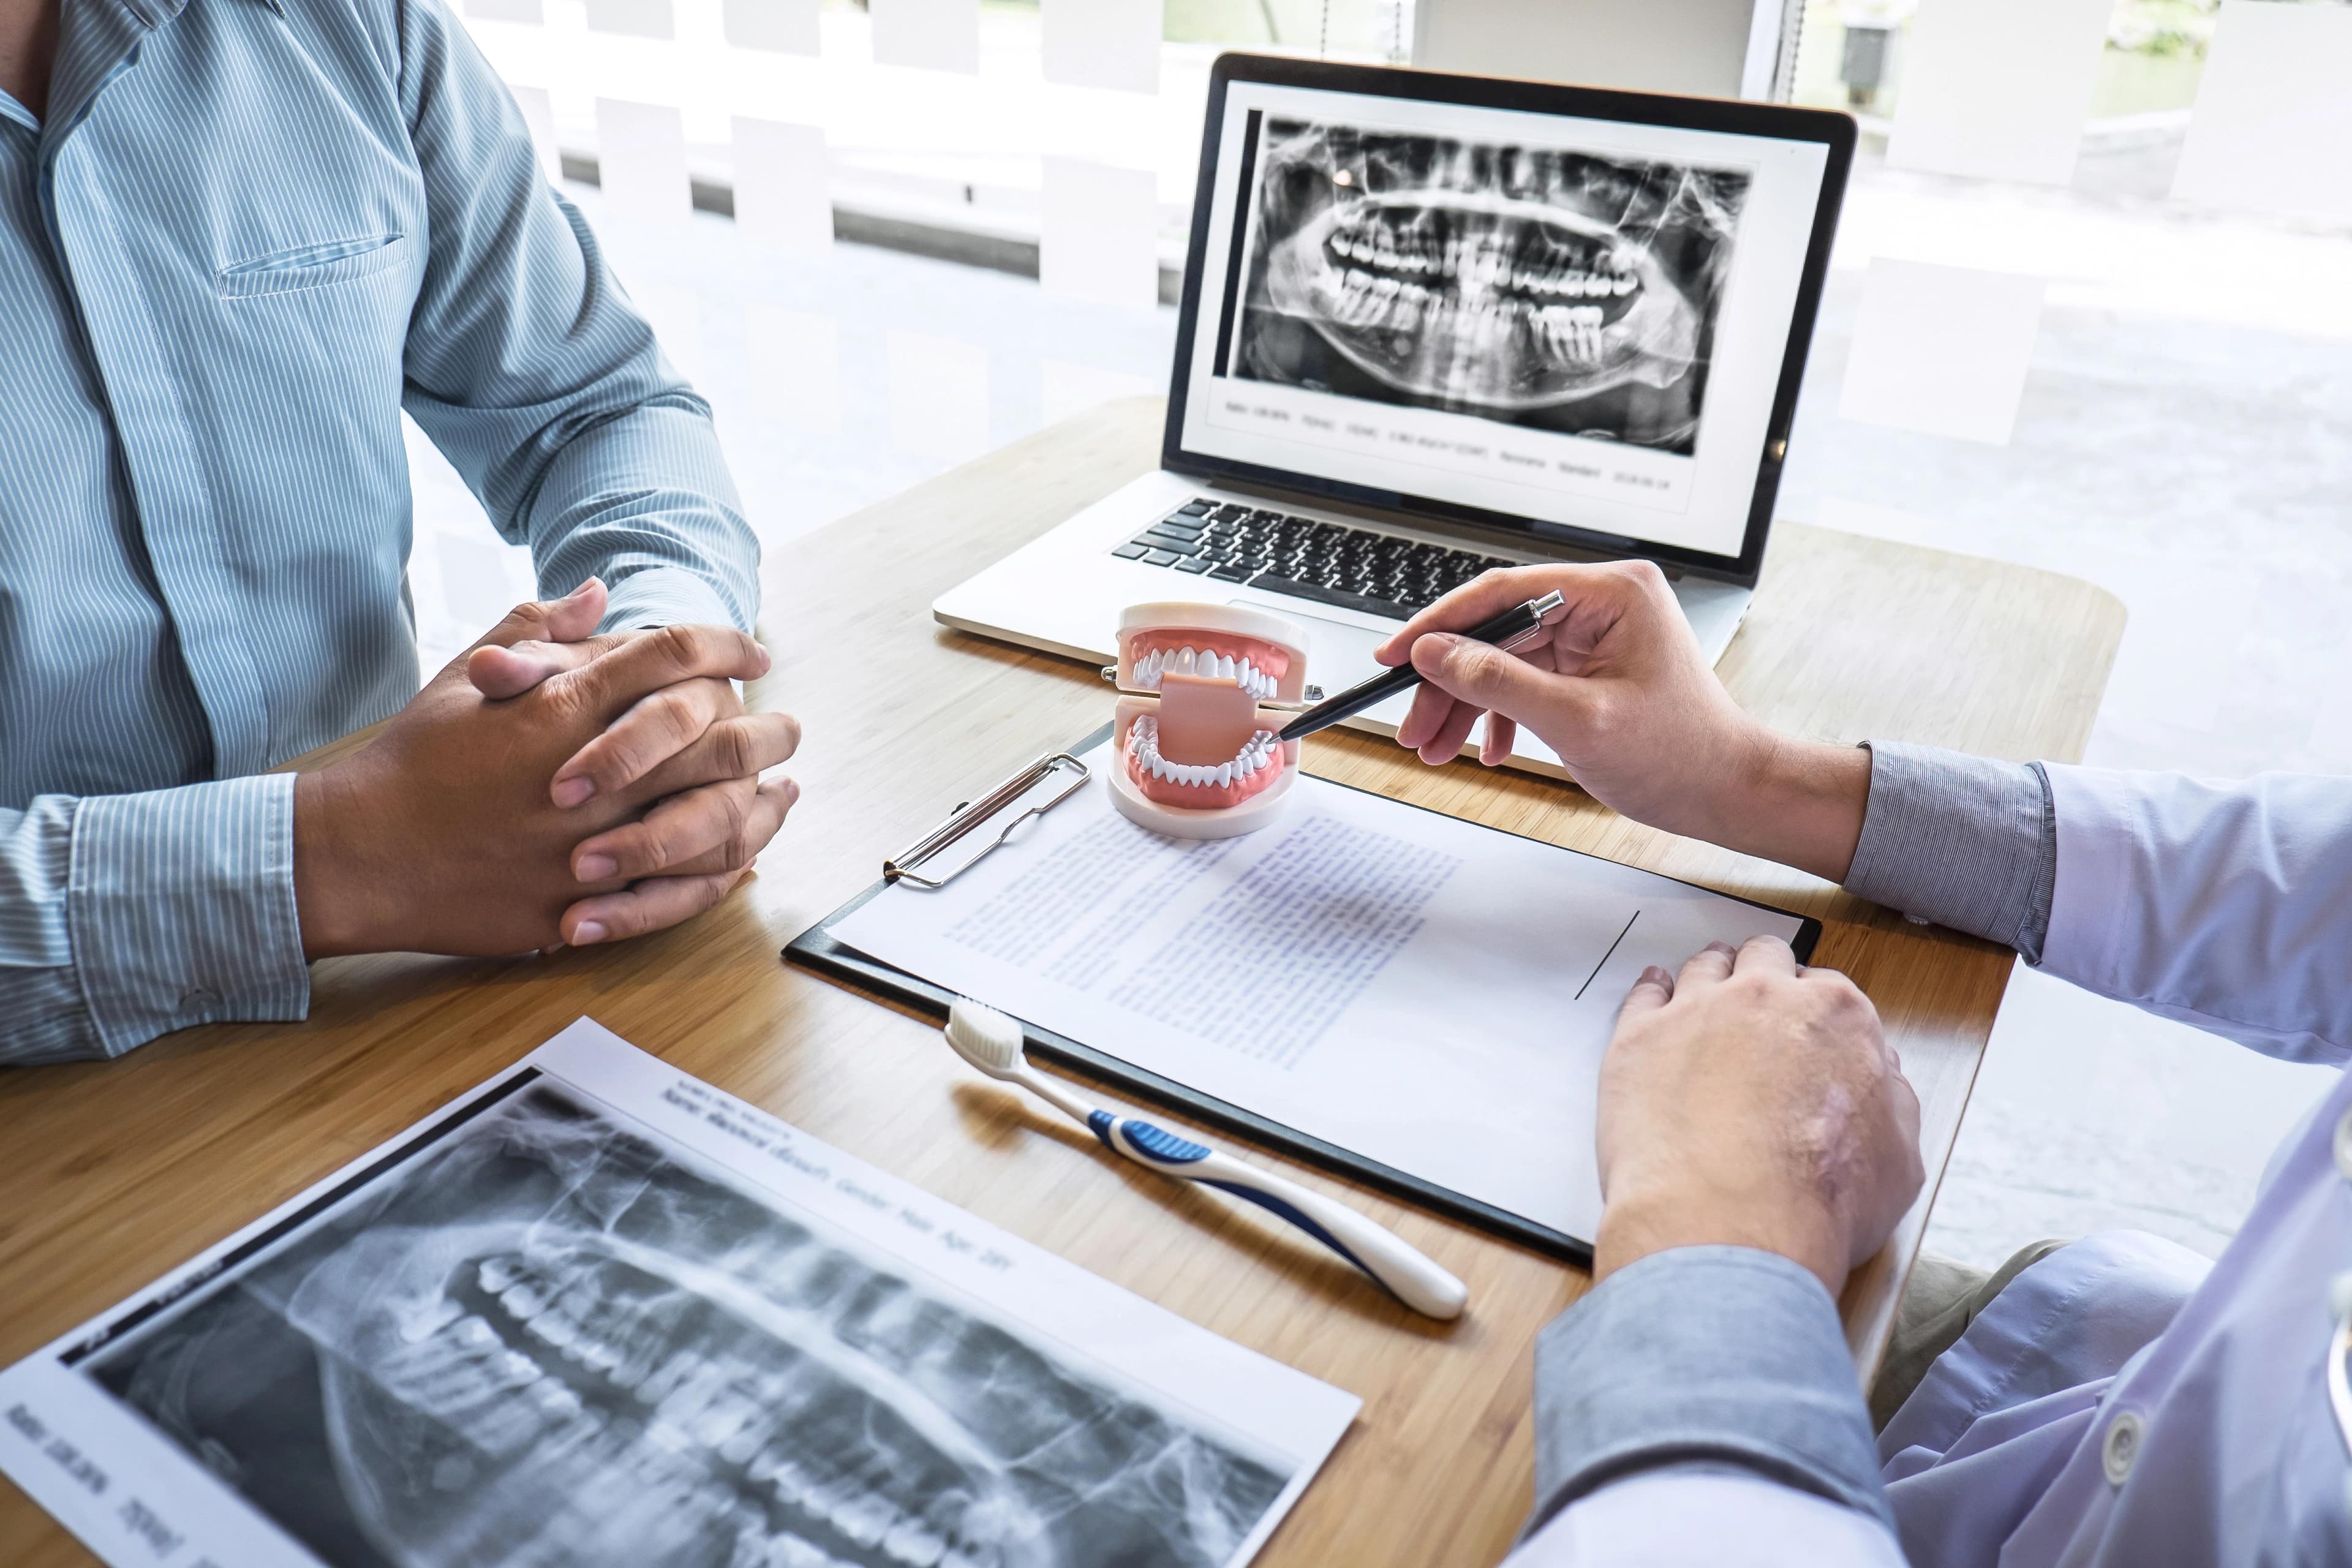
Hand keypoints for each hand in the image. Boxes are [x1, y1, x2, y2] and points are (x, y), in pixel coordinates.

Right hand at [293, 587, 796, 957]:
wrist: (360, 852)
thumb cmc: (412, 760)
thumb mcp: (466, 676)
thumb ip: (538, 628)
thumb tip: (598, 590)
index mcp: (561, 707)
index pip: (671, 657)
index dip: (725, 645)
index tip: (753, 650)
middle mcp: (588, 774)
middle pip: (715, 738)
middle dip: (766, 728)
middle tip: (788, 725)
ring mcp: (589, 845)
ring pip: (712, 820)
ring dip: (758, 803)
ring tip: (782, 789)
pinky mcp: (581, 904)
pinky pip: (677, 892)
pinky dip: (721, 872)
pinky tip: (744, 857)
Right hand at [1374, 562, 1871, 881]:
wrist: (1726, 793)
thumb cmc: (1679, 756)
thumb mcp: (1576, 721)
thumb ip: (1498, 681)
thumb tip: (1434, 653)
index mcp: (1612, 593)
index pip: (1504, 591)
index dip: (1440, 625)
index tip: (1395, 655)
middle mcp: (1604, 603)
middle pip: (1498, 629)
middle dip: (1450, 682)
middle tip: (1413, 725)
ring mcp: (1597, 634)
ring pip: (1505, 658)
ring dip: (1466, 704)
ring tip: (1436, 747)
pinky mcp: (1591, 664)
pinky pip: (1526, 678)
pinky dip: (1499, 714)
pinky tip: (1486, 748)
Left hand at [1592, 937, 1923, 1295]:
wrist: (1730, 1224)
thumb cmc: (1816, 1201)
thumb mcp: (1899, 1161)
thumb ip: (1894, 1104)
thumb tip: (1884, 1078)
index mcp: (1836, 1015)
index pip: (1827, 989)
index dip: (1815, 1010)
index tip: (1806, 1026)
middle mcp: (1765, 997)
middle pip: (1763, 961)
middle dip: (1764, 975)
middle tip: (1757, 1000)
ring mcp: (1696, 1011)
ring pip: (1704, 968)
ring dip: (1710, 975)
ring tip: (1706, 989)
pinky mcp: (1639, 1037)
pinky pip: (1644, 993)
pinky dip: (1652, 991)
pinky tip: (1654, 996)